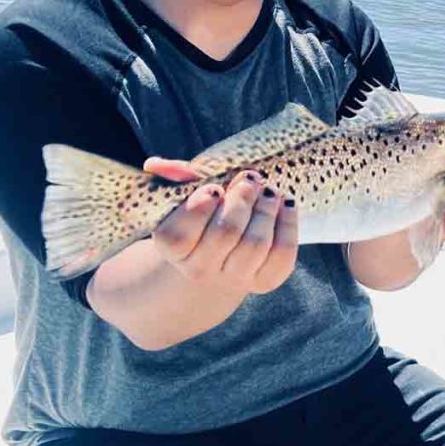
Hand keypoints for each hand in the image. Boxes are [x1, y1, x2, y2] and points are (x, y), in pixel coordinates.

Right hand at [144, 158, 297, 293]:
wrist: (223, 251)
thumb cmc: (206, 212)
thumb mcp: (189, 193)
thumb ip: (177, 177)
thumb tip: (155, 164)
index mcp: (173, 249)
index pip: (179, 235)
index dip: (199, 208)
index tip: (214, 188)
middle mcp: (200, 269)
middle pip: (225, 234)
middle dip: (241, 199)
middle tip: (250, 179)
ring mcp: (234, 279)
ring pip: (255, 244)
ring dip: (266, 209)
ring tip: (269, 189)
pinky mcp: (265, 280)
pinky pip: (282, 255)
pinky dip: (289, 224)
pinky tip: (286, 204)